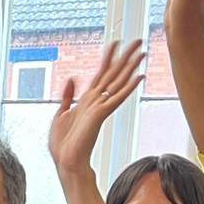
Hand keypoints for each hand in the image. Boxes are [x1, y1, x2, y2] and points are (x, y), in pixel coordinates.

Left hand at [48, 40, 143, 179]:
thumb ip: (67, 95)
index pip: (101, 73)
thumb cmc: (64, 144)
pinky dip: (128, 87)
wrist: (66, 161)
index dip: (108, 57)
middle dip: (125, 56)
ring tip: (142, 52)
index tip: (115, 42)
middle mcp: (97, 101)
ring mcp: (100, 107)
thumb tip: (72, 78)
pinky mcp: (100, 115)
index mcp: (88, 100)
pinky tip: (139, 76)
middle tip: (138, 41)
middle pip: (114, 73)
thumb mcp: (60, 113)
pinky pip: (116, 97)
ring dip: (130, 66)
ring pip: (118, 82)